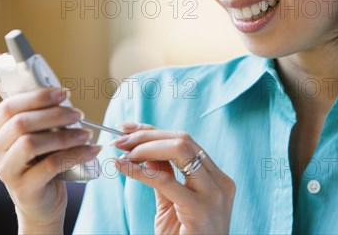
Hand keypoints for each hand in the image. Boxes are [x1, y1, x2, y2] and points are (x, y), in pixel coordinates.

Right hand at [0, 46, 101, 231]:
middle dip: (55, 114)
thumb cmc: (40, 155)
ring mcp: (5, 170)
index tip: (63, 92)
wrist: (43, 199)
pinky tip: (92, 149)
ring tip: (86, 133)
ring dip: (66, 135)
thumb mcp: (33, 125)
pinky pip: (50, 164)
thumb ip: (22, 95)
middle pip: (21, 122)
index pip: (9, 104)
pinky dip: (75, 154)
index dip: (38, 95)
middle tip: (78, 114)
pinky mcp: (23, 187)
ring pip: (33, 143)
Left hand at [111, 124, 235, 234]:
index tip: (126, 127)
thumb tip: (143, 152)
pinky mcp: (200, 209)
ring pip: (179, 149)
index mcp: (216, 177)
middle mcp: (219, 181)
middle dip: (146, 135)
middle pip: (182, 139)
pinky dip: (140, 170)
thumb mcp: (172, 202)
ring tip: (121, 151)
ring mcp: (213, 194)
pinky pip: (165, 180)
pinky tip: (123, 167)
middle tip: (118, 139)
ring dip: (144, 146)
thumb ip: (163, 175)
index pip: (184, 140)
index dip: (153, 130)